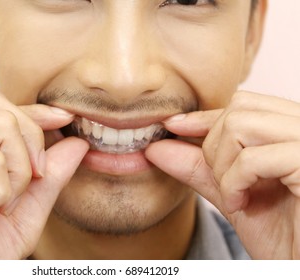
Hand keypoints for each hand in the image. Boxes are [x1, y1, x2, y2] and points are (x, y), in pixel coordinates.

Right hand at [0, 88, 88, 258]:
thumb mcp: (23, 212)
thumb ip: (49, 177)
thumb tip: (77, 143)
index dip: (33, 110)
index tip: (64, 119)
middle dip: (32, 137)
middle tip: (35, 178)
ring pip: (0, 125)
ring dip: (18, 170)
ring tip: (3, 203)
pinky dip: (1, 189)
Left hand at [146, 91, 299, 258]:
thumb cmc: (284, 235)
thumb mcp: (232, 194)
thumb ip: (198, 167)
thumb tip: (155, 147)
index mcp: (290, 132)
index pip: (243, 105)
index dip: (203, 117)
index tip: (172, 126)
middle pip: (238, 108)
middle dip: (213, 148)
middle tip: (222, 184)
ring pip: (239, 125)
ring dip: (222, 166)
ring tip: (234, 197)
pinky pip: (252, 158)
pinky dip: (233, 183)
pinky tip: (241, 204)